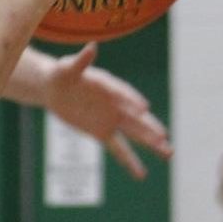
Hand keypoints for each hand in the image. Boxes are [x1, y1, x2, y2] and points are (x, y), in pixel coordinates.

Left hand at [37, 40, 171, 178]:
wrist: (53, 89)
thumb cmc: (61, 74)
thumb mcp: (67, 68)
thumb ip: (81, 61)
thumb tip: (92, 47)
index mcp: (109, 86)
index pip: (123, 93)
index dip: (132, 100)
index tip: (143, 108)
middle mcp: (116, 104)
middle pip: (135, 117)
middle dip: (149, 127)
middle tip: (164, 137)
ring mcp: (111, 119)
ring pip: (134, 134)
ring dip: (150, 143)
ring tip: (169, 153)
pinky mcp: (102, 132)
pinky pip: (118, 149)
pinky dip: (129, 161)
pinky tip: (141, 175)